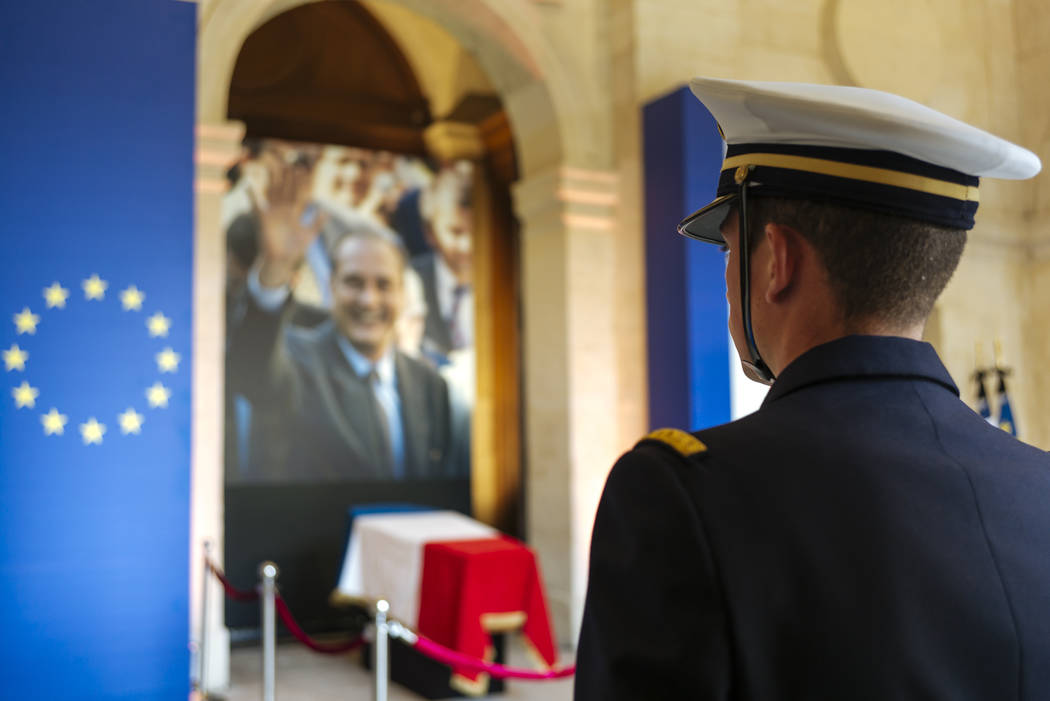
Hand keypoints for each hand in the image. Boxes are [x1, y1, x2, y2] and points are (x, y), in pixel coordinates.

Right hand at [249, 146, 326, 287]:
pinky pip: (256, 206)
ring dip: (274, 181)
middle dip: (289, 178)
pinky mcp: (263, 219)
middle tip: (292, 164)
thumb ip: (318, 223)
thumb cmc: (295, 248)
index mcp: (294, 212)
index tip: (304, 170)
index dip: (301, 183)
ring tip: (274, 167)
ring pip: (273, 193)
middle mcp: (283, 210)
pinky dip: (251, 196)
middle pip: (286, 189)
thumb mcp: (310, 235)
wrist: (282, 261)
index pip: (298, 194)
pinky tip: (248, 185)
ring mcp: (273, 213)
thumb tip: (326, 211)